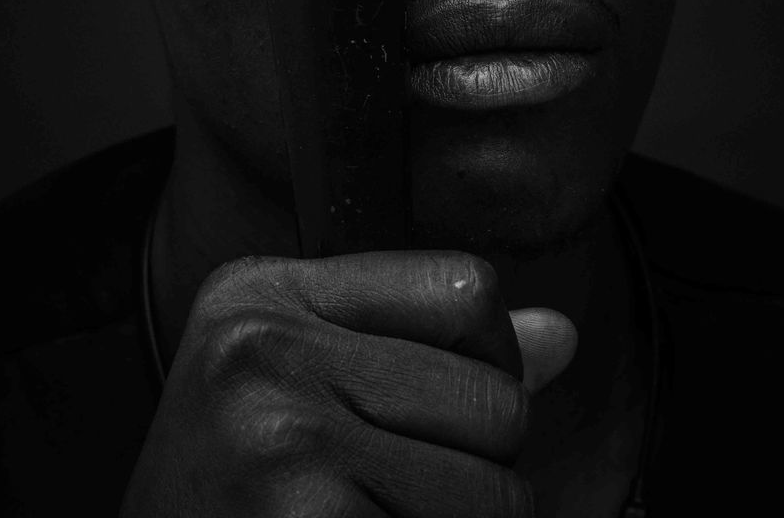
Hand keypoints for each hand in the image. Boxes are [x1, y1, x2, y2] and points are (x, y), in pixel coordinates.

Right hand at [121, 251, 576, 516]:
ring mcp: (283, 439)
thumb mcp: (295, 381)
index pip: (466, 288)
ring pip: (498, 495)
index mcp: (266, 293)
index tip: (447, 407)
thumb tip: (560, 335)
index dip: (492, 357)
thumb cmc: (224, 490)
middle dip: (481, 465)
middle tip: (400, 492)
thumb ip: (425, 347)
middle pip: (497, 399)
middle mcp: (266, 351)